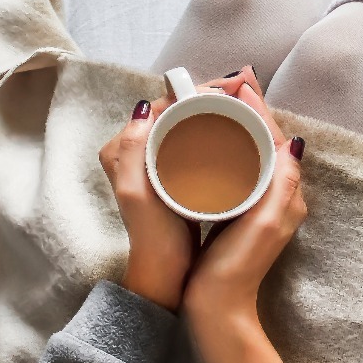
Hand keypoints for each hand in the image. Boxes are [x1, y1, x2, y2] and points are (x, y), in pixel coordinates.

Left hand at [99, 69, 265, 310]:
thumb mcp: (135, 192)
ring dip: (211, 113)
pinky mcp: (171, 175)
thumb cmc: (151, 236)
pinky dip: (211, 133)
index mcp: (121, 149)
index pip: (159, 104)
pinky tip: (233, 133)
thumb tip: (144, 107)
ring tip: (242, 109)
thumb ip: (132, 150)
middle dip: (206, 98)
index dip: (193, 91)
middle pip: (174, 111)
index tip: (227, 90)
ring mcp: (154, 162)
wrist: (163, 273)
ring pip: (185, 124)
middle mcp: (133, 150)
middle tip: (242, 95)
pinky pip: (191, 141)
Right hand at [183, 68, 307, 362]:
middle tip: (228, 84)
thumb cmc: (237, 268)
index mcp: (285, 193)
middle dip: (249, 111)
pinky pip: (240, 167)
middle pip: (265, 139)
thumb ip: (281, 184)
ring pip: (252, 151)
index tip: (239, 82)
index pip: (275, 136)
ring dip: (238, 125)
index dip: (258, 107)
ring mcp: (261, 203)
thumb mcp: (264, 223)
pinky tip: (211, 141)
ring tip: (218, 103)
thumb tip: (293, 142)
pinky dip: (229, 146)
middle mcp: (278, 195)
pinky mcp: (243, 211)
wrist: (219, 306)